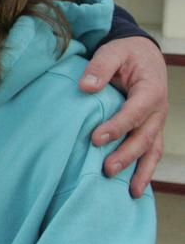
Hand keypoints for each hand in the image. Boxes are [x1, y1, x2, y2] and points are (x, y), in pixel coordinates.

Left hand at [79, 36, 167, 195]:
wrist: (142, 53)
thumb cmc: (125, 53)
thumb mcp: (113, 52)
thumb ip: (100, 66)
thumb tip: (86, 87)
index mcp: (150, 89)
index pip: (135, 112)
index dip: (117, 127)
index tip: (95, 138)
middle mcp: (158, 109)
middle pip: (144, 137)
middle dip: (127, 155)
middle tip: (107, 170)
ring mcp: (156, 122)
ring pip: (152, 150)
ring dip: (141, 170)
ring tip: (130, 192)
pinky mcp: (150, 129)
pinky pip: (151, 152)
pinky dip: (145, 169)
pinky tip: (135, 188)